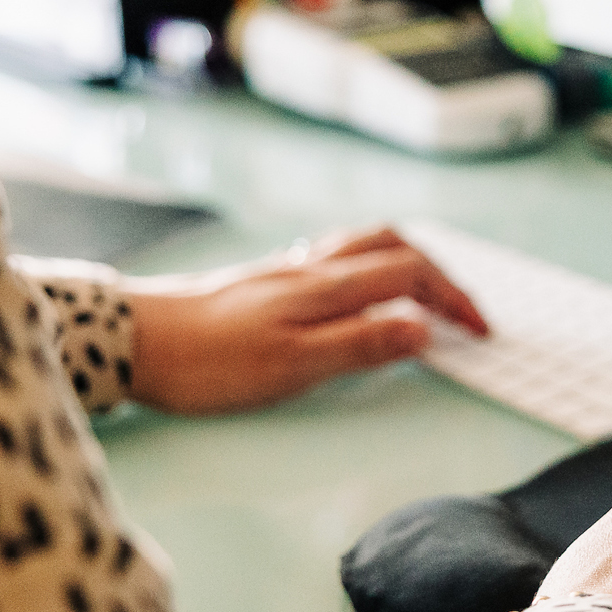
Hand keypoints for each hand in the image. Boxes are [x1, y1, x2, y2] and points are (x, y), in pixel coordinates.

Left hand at [122, 226, 488, 414]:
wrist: (131, 340)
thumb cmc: (204, 363)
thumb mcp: (291, 367)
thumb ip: (360, 346)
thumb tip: (423, 330)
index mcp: (324, 287)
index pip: (411, 276)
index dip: (454, 299)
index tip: (480, 331)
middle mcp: (309, 268)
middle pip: (395, 248)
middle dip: (441, 274)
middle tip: (466, 311)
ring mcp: (284, 269)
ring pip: (364, 244)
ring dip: (407, 260)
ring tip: (426, 289)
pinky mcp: (264, 279)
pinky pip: (334, 254)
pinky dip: (368, 263)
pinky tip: (356, 288)